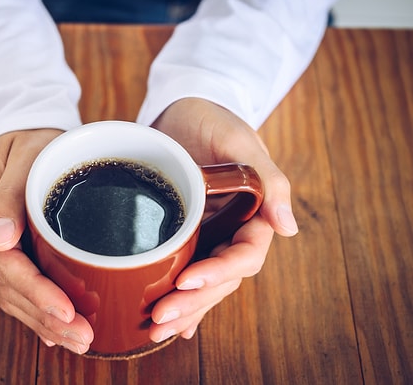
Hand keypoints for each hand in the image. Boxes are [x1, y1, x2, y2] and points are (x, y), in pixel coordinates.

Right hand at [0, 129, 93, 353]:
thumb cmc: (36, 136)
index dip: (36, 291)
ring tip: (76, 339)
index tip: (67, 311)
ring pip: (11, 291)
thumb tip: (0, 240)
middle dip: (46, 316)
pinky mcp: (4, 244)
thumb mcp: (27, 151)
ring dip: (43, 320)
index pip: (5, 261)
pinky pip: (15, 283)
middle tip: (82, 337)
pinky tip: (54, 330)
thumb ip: (9, 194)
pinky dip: (36, 309)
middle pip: (8, 284)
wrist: (29, 128)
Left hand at [148, 98, 298, 342]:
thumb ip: (268, 180)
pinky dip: (182, 299)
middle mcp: (233, 230)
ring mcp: (210, 236)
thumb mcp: (239, 140)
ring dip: (184, 309)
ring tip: (155, 331)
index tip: (187, 281)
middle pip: (222, 278)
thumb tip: (288, 228)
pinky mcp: (187, 236)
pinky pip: (187, 271)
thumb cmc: (213, 120)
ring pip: (204, 282)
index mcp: (254, 213)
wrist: (184, 112)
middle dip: (194, 301)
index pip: (244, 254)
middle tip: (161, 318)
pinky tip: (171, 324)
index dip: (218, 272)